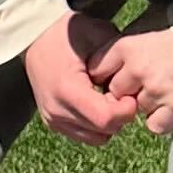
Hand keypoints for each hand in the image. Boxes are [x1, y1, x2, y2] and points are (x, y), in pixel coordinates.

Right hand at [25, 6, 133, 144]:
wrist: (35, 37)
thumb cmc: (67, 34)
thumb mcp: (97, 35)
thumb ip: (118, 58)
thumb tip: (137, 79)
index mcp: (67, 89)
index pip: (106, 118)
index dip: (126, 110)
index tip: (130, 94)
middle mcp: (57, 110)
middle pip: (104, 131)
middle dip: (120, 116)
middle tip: (121, 94)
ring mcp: (53, 119)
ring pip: (97, 138)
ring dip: (109, 123)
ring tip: (107, 98)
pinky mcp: (53, 122)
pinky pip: (85, 135)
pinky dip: (96, 125)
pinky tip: (96, 103)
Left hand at [90, 24, 172, 139]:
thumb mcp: (147, 25)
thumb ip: (124, 43)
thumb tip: (104, 57)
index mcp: (127, 47)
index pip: (98, 70)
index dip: (105, 75)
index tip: (116, 76)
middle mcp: (138, 69)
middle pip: (115, 93)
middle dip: (126, 91)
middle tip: (143, 84)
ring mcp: (157, 90)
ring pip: (136, 110)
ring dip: (147, 104)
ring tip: (164, 89)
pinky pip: (155, 125)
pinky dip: (161, 120)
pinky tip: (171, 106)